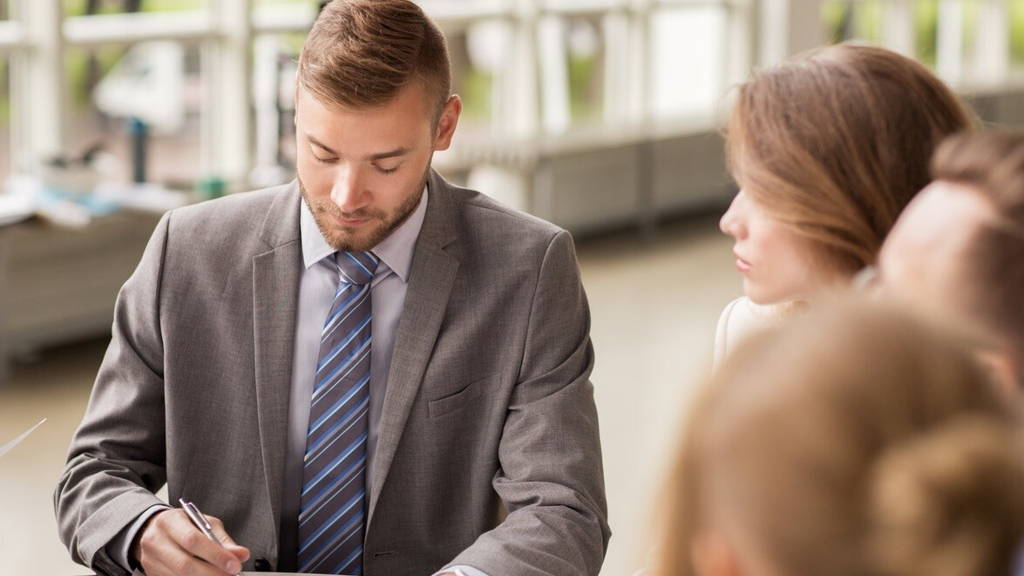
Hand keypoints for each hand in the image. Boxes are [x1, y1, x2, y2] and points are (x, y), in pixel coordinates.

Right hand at [131, 508, 249, 575]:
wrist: (151, 530)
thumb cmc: (182, 525)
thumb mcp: (203, 523)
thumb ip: (222, 540)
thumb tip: (242, 554)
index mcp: (170, 522)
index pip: (193, 540)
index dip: (215, 555)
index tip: (234, 565)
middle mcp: (156, 541)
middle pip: (185, 564)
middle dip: (212, 573)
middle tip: (231, 575)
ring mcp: (151, 560)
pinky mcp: (152, 574)